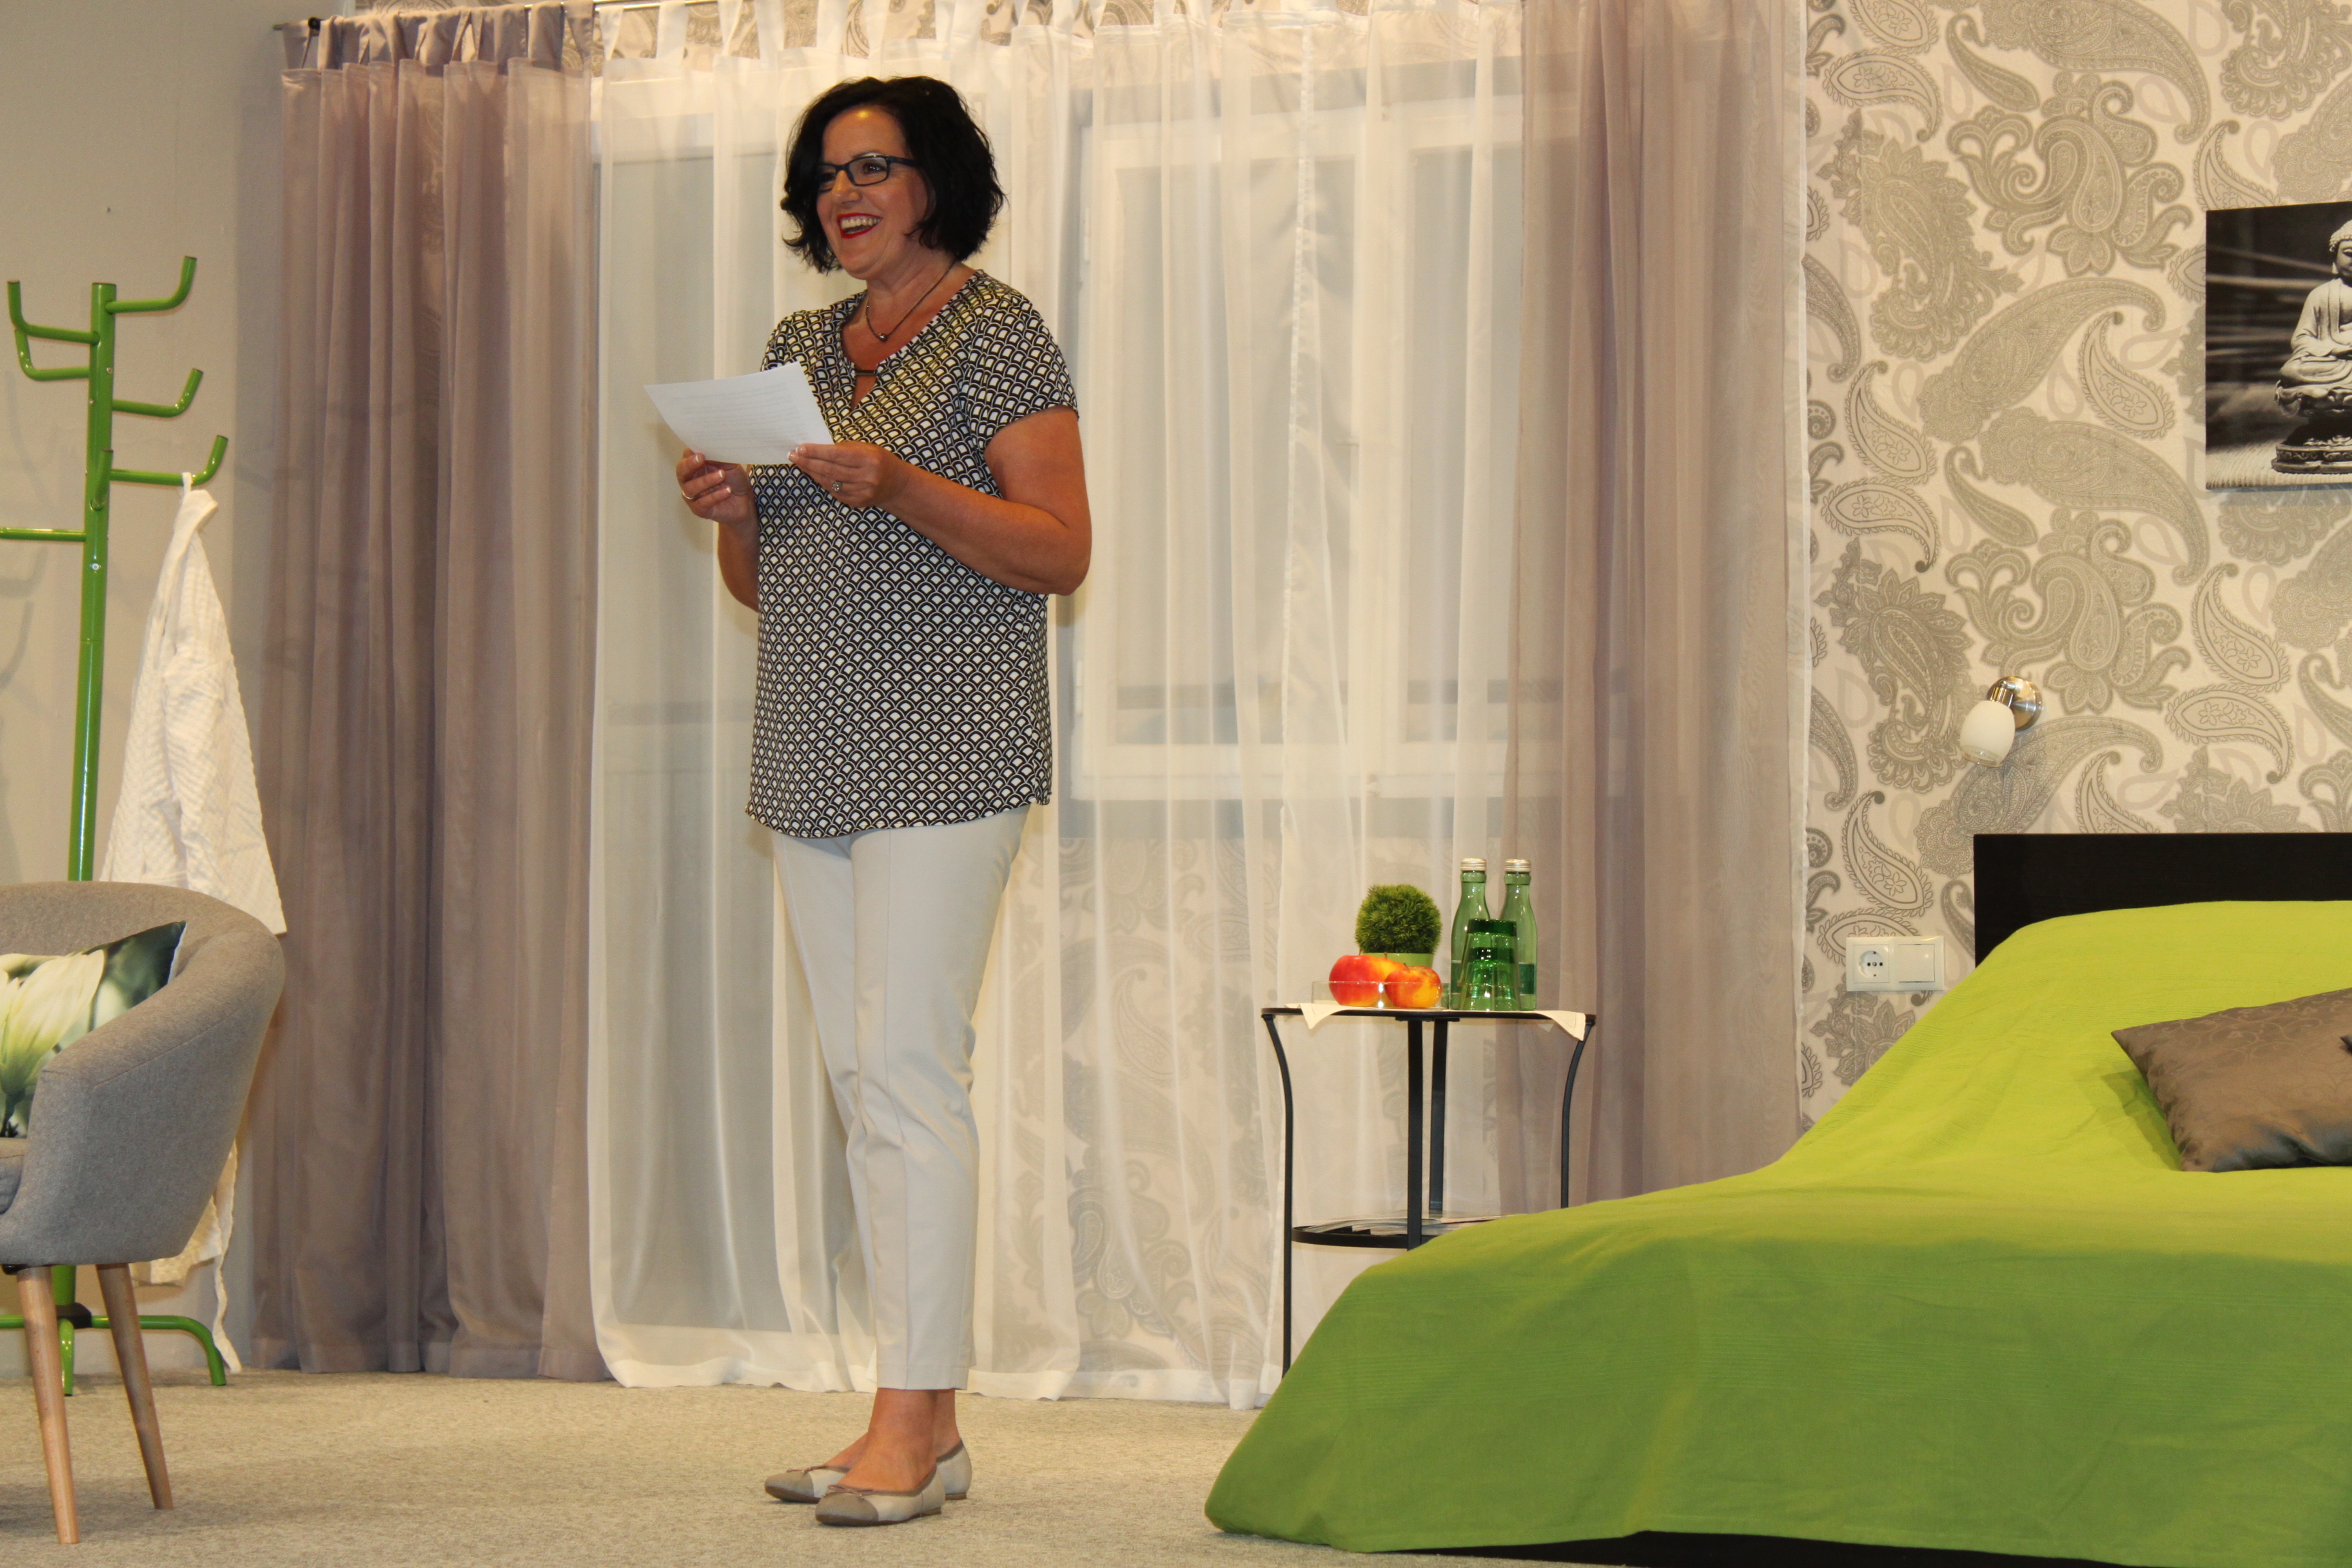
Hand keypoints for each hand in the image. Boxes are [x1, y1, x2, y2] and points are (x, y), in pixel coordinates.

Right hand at [676, 449, 753, 528]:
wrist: (745, 502)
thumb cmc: (734, 480)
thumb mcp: (730, 465)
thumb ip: (719, 456)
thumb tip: (711, 446)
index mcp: (695, 466)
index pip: (686, 457)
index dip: (691, 454)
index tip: (700, 450)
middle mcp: (690, 480)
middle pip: (681, 471)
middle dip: (690, 464)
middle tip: (701, 458)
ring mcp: (693, 496)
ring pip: (691, 488)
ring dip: (706, 480)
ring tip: (722, 475)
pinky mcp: (700, 510)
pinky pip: (702, 503)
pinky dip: (715, 496)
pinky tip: (727, 491)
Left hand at [790, 442, 908, 509]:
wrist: (897, 484)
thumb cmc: (879, 460)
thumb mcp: (867, 448)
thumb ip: (844, 449)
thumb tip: (817, 449)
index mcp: (869, 459)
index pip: (837, 455)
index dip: (816, 452)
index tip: (801, 448)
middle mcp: (866, 477)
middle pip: (830, 470)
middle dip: (809, 462)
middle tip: (793, 455)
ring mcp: (862, 492)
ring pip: (830, 482)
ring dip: (812, 472)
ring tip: (800, 463)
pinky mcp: (858, 502)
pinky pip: (835, 491)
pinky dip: (823, 482)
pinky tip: (814, 474)